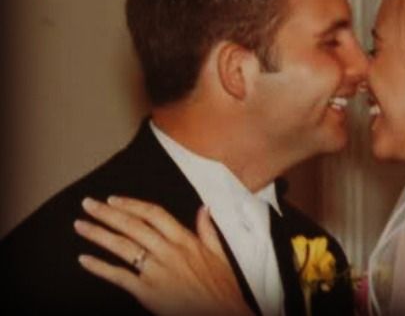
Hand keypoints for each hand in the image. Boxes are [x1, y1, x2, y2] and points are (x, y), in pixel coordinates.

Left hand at [74, 196, 252, 315]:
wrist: (222, 313)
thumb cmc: (222, 288)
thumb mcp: (220, 254)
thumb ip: (207, 230)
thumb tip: (204, 209)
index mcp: (185, 240)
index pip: (153, 214)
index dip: (131, 205)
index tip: (114, 199)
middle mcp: (168, 252)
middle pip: (132, 226)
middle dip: (107, 214)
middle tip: (88, 204)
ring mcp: (156, 271)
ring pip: (122, 247)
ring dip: (98, 234)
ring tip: (81, 225)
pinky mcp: (147, 292)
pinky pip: (119, 276)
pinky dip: (100, 268)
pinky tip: (85, 260)